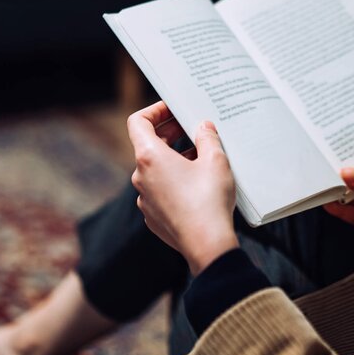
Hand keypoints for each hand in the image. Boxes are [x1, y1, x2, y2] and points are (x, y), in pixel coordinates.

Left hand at [127, 101, 237, 274]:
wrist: (207, 245)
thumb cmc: (209, 201)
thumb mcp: (216, 161)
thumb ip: (208, 137)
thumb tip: (204, 127)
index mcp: (150, 157)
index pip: (138, 122)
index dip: (154, 111)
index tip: (172, 109)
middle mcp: (140, 177)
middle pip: (147, 145)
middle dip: (169, 134)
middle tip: (191, 129)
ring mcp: (145, 198)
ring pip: (155, 169)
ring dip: (174, 158)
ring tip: (201, 157)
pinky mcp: (153, 215)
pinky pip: (160, 190)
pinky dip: (174, 181)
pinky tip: (196, 184)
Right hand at [323, 168, 353, 244]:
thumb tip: (349, 173)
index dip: (347, 162)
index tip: (331, 160)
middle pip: (351, 181)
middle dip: (336, 178)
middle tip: (323, 174)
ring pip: (347, 197)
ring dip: (335, 194)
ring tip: (324, 189)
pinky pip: (350, 215)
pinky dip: (339, 210)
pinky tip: (331, 204)